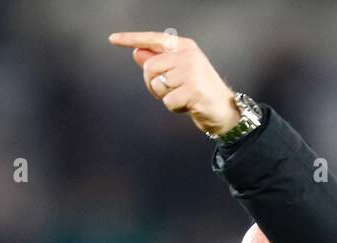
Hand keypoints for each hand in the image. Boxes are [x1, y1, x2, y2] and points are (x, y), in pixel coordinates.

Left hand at [108, 31, 241, 135]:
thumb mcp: (177, 73)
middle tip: (171, 90)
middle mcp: (188, 55)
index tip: (113, 39)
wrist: (223, 108)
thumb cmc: (198, 90)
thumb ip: (158, 62)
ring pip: (157, 85)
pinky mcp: (193, 89)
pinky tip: (187, 105)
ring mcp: (191, 71)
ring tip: (182, 96)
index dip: (131, 39)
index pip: (153, 39)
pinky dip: (174, 108)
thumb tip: (137, 53)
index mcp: (184, 47)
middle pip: (149, 68)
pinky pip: (167, 101)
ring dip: (165, 97)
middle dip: (153, 84)